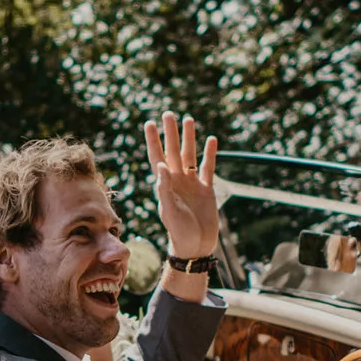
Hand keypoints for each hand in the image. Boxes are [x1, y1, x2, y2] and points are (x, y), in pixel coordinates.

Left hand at [142, 111, 219, 260]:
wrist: (195, 247)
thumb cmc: (179, 232)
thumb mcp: (169, 210)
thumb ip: (165, 188)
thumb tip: (160, 165)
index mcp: (164, 184)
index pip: (156, 157)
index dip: (153, 141)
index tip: (149, 123)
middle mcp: (177, 180)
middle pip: (173, 151)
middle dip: (171, 133)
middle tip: (168, 114)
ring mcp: (192, 184)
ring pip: (190, 155)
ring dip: (189, 139)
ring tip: (189, 120)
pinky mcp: (206, 189)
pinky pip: (207, 168)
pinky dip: (209, 154)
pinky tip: (211, 140)